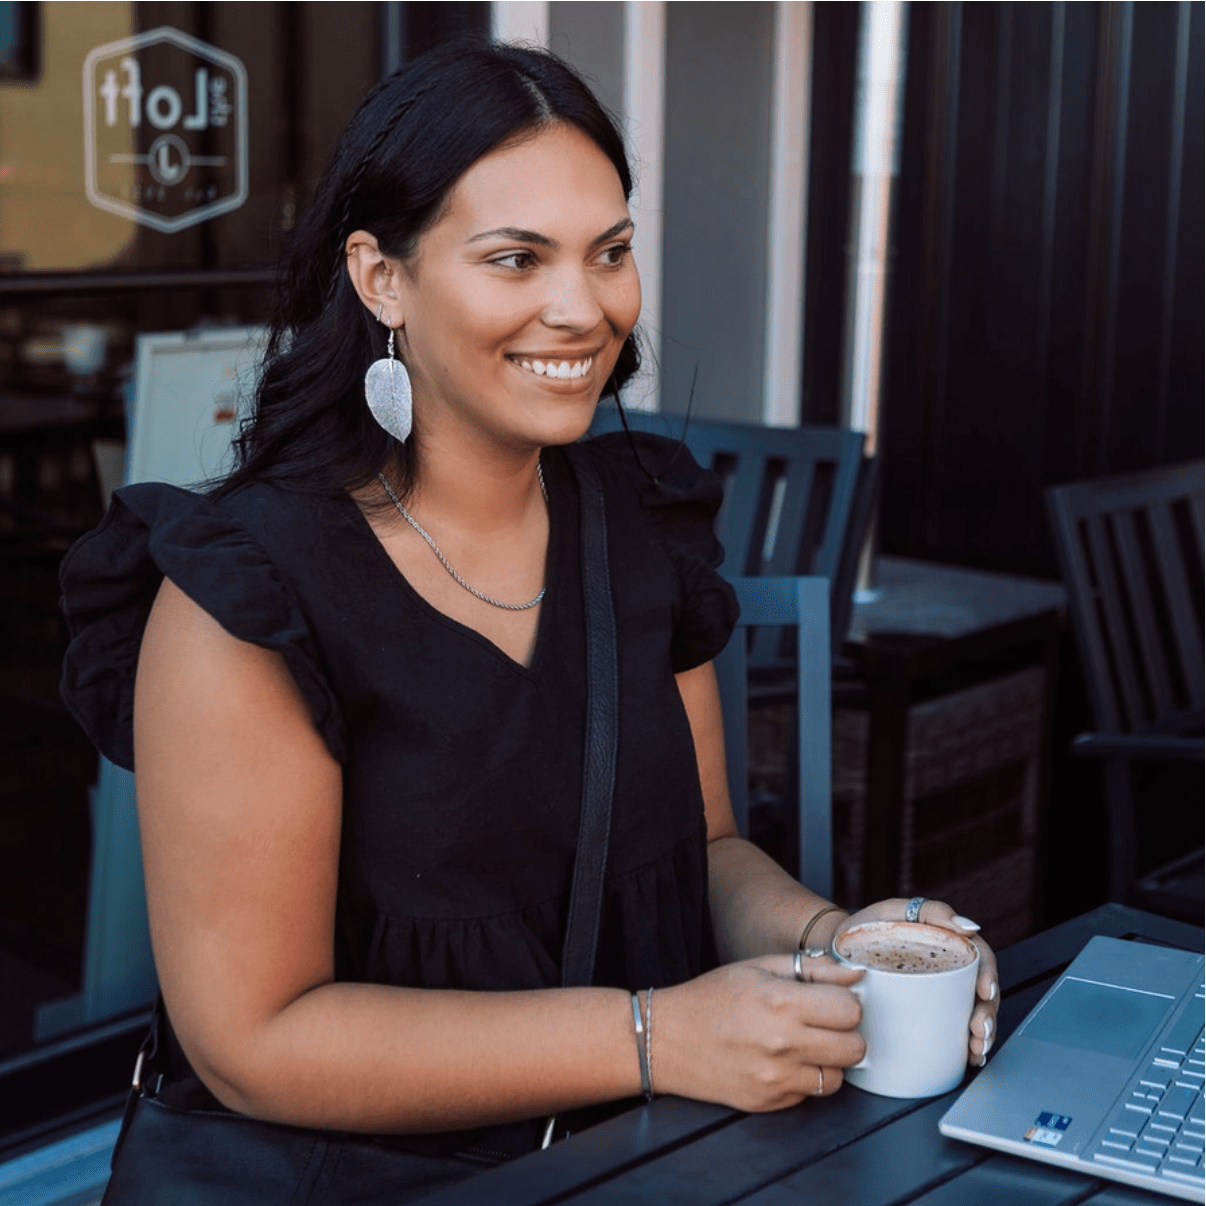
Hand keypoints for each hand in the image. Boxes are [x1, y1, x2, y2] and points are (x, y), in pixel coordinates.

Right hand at [653, 955, 865, 1111]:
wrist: (667, 1039)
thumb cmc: (712, 997)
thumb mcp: (759, 966)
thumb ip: (812, 968)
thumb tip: (856, 974)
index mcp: (782, 1002)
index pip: (850, 1010)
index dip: (845, 1002)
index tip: (831, 999)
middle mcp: (783, 1045)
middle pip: (854, 1048)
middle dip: (844, 1032)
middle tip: (823, 1022)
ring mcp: (777, 1080)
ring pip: (838, 1078)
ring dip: (828, 1060)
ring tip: (803, 1043)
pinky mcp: (769, 1104)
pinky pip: (810, 1095)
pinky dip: (804, 1079)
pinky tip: (781, 1061)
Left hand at [835, 898, 999, 1067]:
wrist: (835, 950)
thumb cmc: (867, 925)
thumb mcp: (895, 910)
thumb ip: (931, 911)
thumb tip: (969, 927)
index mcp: (948, 944)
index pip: (980, 959)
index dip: (989, 975)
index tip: (985, 993)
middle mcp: (949, 970)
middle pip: (981, 993)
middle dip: (988, 1015)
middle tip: (980, 1031)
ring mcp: (939, 994)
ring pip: (972, 1015)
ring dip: (982, 1035)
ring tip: (976, 1049)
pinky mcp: (925, 1014)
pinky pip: (951, 1032)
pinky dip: (965, 1046)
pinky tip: (968, 1058)